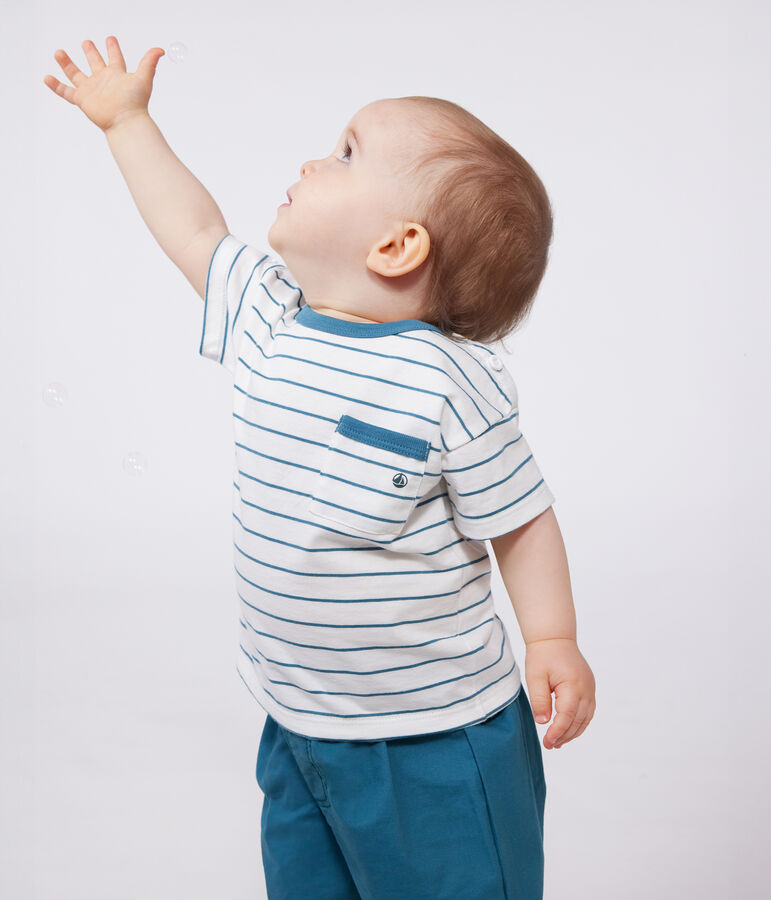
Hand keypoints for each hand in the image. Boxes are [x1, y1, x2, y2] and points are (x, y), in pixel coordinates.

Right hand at [43, 36, 164, 132]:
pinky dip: (56, 85)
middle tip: (86, 42)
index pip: (114, 57)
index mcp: (117, 74)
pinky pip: (65, 91)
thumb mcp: (143, 78)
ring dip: (67, 63)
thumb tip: (160, 49)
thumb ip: (149, 62)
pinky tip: (47, 77)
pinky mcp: (82, 100)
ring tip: (59, 52)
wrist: (125, 121)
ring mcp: (92, 90)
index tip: (110, 38)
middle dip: (91, 52)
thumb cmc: (135, 102)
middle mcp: (103, 81)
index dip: (112, 48)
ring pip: (76, 74)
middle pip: (94, 63)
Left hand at [524, 637, 595, 749]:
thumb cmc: (543, 655)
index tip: (547, 742)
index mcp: (573, 685)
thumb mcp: (535, 677)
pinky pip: (588, 711)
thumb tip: (543, 722)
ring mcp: (590, 689)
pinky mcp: (589, 688)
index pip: (567, 716)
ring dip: (573, 732)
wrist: (555, 638)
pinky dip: (578, 723)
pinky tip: (567, 729)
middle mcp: (586, 689)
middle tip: (550, 745)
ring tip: (557, 742)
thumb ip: (539, 700)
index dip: (558, 732)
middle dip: (564, 735)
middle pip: (578, 720)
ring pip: (586, 718)